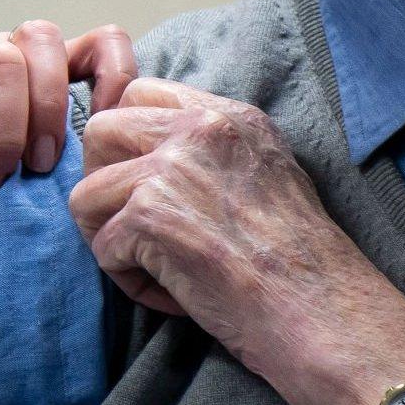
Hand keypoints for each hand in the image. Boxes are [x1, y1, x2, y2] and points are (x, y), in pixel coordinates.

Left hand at [70, 77, 349, 348]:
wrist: (319, 311)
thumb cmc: (298, 263)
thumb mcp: (263, 176)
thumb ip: (208, 154)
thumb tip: (148, 159)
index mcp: (227, 117)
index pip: (139, 93)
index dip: (123, 141)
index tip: (138, 183)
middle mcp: (197, 130)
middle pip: (99, 132)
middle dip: (100, 182)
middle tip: (130, 225)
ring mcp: (170, 169)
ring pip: (84, 194)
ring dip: (108, 237)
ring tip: (153, 267)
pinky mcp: (149, 215)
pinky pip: (101, 246)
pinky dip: (128, 280)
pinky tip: (173, 295)